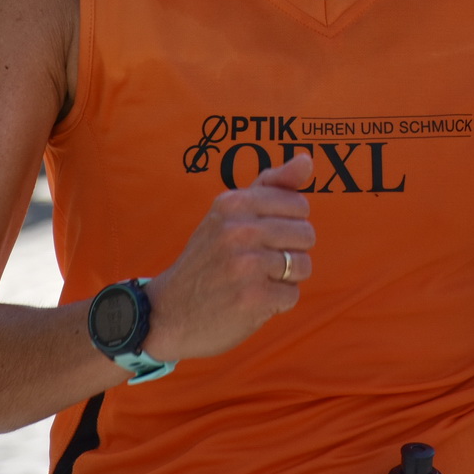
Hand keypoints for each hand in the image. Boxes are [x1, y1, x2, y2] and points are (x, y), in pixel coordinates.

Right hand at [142, 153, 316, 360]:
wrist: (167, 313)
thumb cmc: (208, 260)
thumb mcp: (229, 214)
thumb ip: (271, 185)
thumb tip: (306, 160)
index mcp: (233, 203)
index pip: (298, 204)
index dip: (287, 224)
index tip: (260, 236)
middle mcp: (238, 230)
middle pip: (305, 234)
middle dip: (289, 252)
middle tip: (256, 263)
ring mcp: (245, 265)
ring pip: (302, 264)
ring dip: (285, 278)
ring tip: (255, 281)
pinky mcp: (253, 298)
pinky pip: (292, 294)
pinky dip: (277, 302)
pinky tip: (252, 300)